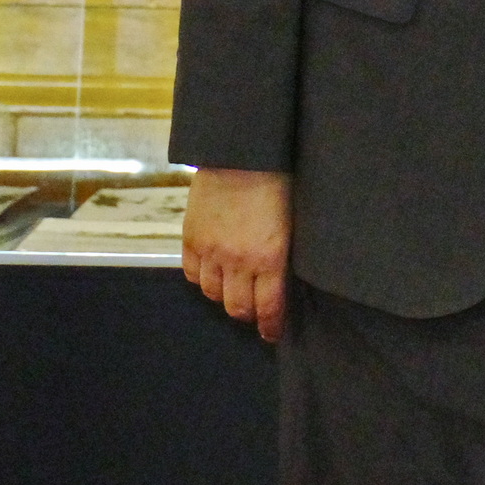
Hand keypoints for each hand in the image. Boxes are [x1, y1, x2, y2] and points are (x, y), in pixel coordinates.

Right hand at [183, 167, 291, 342]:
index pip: (269, 307)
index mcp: (270, 256)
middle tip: (255, 312)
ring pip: (213, 294)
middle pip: (238, 308)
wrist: (241, 151)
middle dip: (248, 315)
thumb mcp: (293, 220)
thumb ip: (284, 252)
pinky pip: (192, 274)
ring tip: (234, 290)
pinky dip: (202, 279)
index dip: (271, 326)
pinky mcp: (191, 238)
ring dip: (225, 296)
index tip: (272, 333)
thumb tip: (282, 277)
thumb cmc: (278, 179)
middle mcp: (238, 260)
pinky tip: (212, 273)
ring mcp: (211, 250)